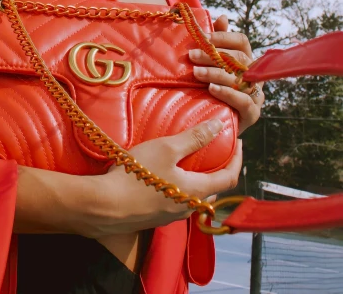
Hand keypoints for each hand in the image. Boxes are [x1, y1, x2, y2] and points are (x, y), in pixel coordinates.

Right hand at [91, 119, 242, 236]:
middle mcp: (189, 207)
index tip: (237, 142)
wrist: (105, 205)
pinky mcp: (155, 217)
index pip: (229, 177)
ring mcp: (172, 215)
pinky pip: (176, 200)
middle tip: (213, 149)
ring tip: (188, 159)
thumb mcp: (167, 148)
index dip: (237, 159)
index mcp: (197, 191)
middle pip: (212, 189)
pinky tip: (164, 174)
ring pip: (193, 196)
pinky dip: (180, 186)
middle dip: (217, 169)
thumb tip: (220, 126)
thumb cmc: (138, 174)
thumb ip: (195, 137)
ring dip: (197, 178)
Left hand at [189, 15, 263, 134]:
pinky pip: (244, 101)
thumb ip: (216, 44)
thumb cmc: (212, 89)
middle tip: (192, 55)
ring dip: (216, 74)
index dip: (223, 37)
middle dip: (213, 56)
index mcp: (246, 60)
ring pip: (240, 79)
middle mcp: (254, 75)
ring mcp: (256, 94)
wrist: (215, 123)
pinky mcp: (252, 113)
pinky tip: (211, 89)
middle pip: (239, 59)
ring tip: (196, 73)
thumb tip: (222, 17)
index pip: (241, 41)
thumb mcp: (212, 66)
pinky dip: (227, 93)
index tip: (202, 37)